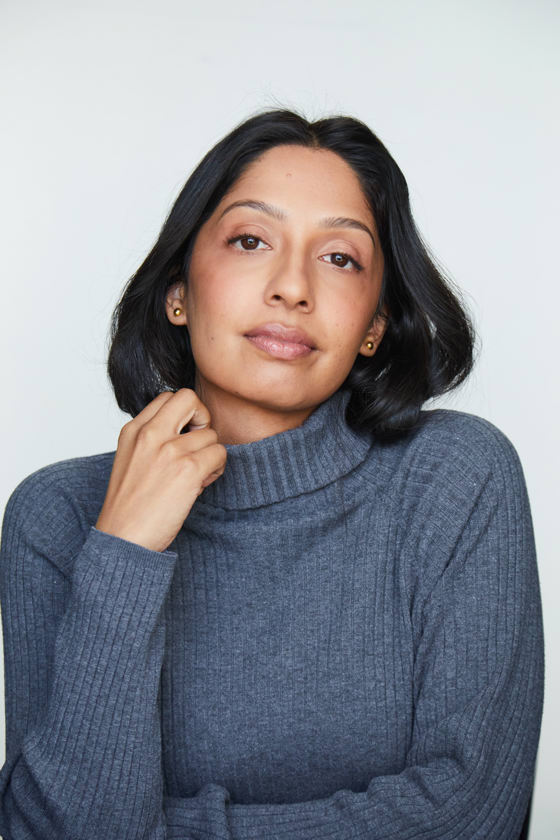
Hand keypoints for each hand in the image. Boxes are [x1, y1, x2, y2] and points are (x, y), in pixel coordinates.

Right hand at [95, 389, 226, 551]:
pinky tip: (200, 484)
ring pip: (210, 434)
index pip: (168, 397)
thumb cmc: (130, 506)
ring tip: (195, 475)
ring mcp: (169, 450)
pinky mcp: (188, 469)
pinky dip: (216, 469)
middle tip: (197, 443)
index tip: (182, 435)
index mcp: (133, 430)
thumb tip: (189, 430)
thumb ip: (153, 439)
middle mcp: (149, 434)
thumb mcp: (131, 459)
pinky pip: (219, 453)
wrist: (123, 539)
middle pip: (189, 398)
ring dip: (209, 454)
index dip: (183, 414)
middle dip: (201, 417)